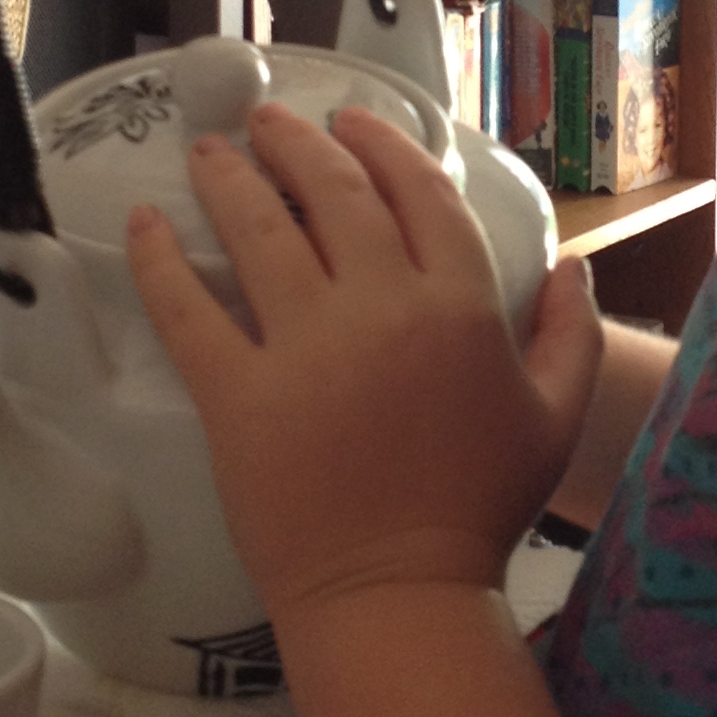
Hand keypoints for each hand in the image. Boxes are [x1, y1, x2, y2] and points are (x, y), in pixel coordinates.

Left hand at [125, 102, 603, 620]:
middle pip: (334, 194)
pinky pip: (187, 311)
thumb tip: (573, 264)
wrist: (397, 595)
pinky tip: (143, 224)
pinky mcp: (237, 394)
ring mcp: (306, 348)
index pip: (418, 193)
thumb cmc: (478, 512)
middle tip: (264, 121)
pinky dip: (159, 260)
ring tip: (206, 153)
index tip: (351, 122)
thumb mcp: (553, 418)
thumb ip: (571, 333)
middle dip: (295, 142)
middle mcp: (383, 308)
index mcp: (460, 308)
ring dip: (228, 178)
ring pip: (259, 231)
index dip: (382, 146)